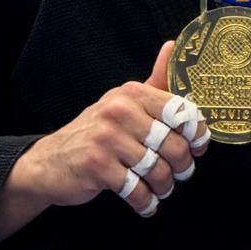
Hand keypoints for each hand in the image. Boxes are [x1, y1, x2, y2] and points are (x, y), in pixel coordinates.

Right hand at [15, 42, 208, 218]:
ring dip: (164, 187)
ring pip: (157, 170)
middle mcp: (120, 111)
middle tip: (180, 173)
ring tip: (161, 189)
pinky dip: (145, 202)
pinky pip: (136, 190)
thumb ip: (154, 82)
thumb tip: (173, 47)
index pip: (180, 111)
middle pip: (173, 145)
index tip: (199, 146)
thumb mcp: (124, 101)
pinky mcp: (97, 166)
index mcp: (132, 93)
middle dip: (183, 166)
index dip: (197, 133)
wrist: (51, 160)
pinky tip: (144, 203)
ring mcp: (107, 138)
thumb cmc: (98, 130)